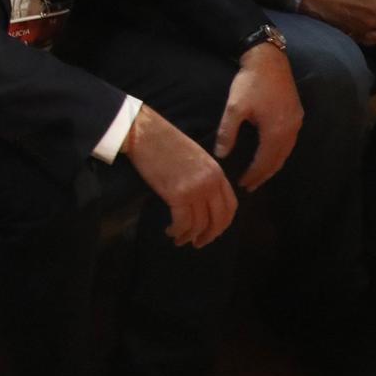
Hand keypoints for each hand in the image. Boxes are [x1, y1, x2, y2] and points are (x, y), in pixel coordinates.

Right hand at [123, 108, 235, 247]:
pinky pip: (182, 223)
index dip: (223, 224)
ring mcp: (195, 189)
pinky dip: (177, 232)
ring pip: (199, 224)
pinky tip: (170, 231)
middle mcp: (210, 182)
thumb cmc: (165, 142)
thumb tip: (203, 200)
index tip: (213, 231)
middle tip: (199, 243)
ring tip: (179, 239)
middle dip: (209, 235)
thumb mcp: (195, 157)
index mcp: (217, 172)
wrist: (145, 133)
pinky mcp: (177, 195)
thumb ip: (205, 176)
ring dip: (189, 236)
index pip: (230, 206)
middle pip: (218, 219)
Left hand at [215, 44, 303, 191]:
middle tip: (251, 186)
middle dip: (264, 175)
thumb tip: (221, 154)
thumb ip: (228, 132)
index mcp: (276, 131)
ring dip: (272, 165)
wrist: (269, 59)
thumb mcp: (234, 107)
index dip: (253, 175)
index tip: (242, 184)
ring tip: (259, 174)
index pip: (265, 162)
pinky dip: (279, 152)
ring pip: (286, 152)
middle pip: (278, 161)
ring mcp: (296, 122)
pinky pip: (289, 142)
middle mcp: (291, 130)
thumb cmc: (250, 82)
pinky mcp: (297, 114)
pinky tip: (270, 153)